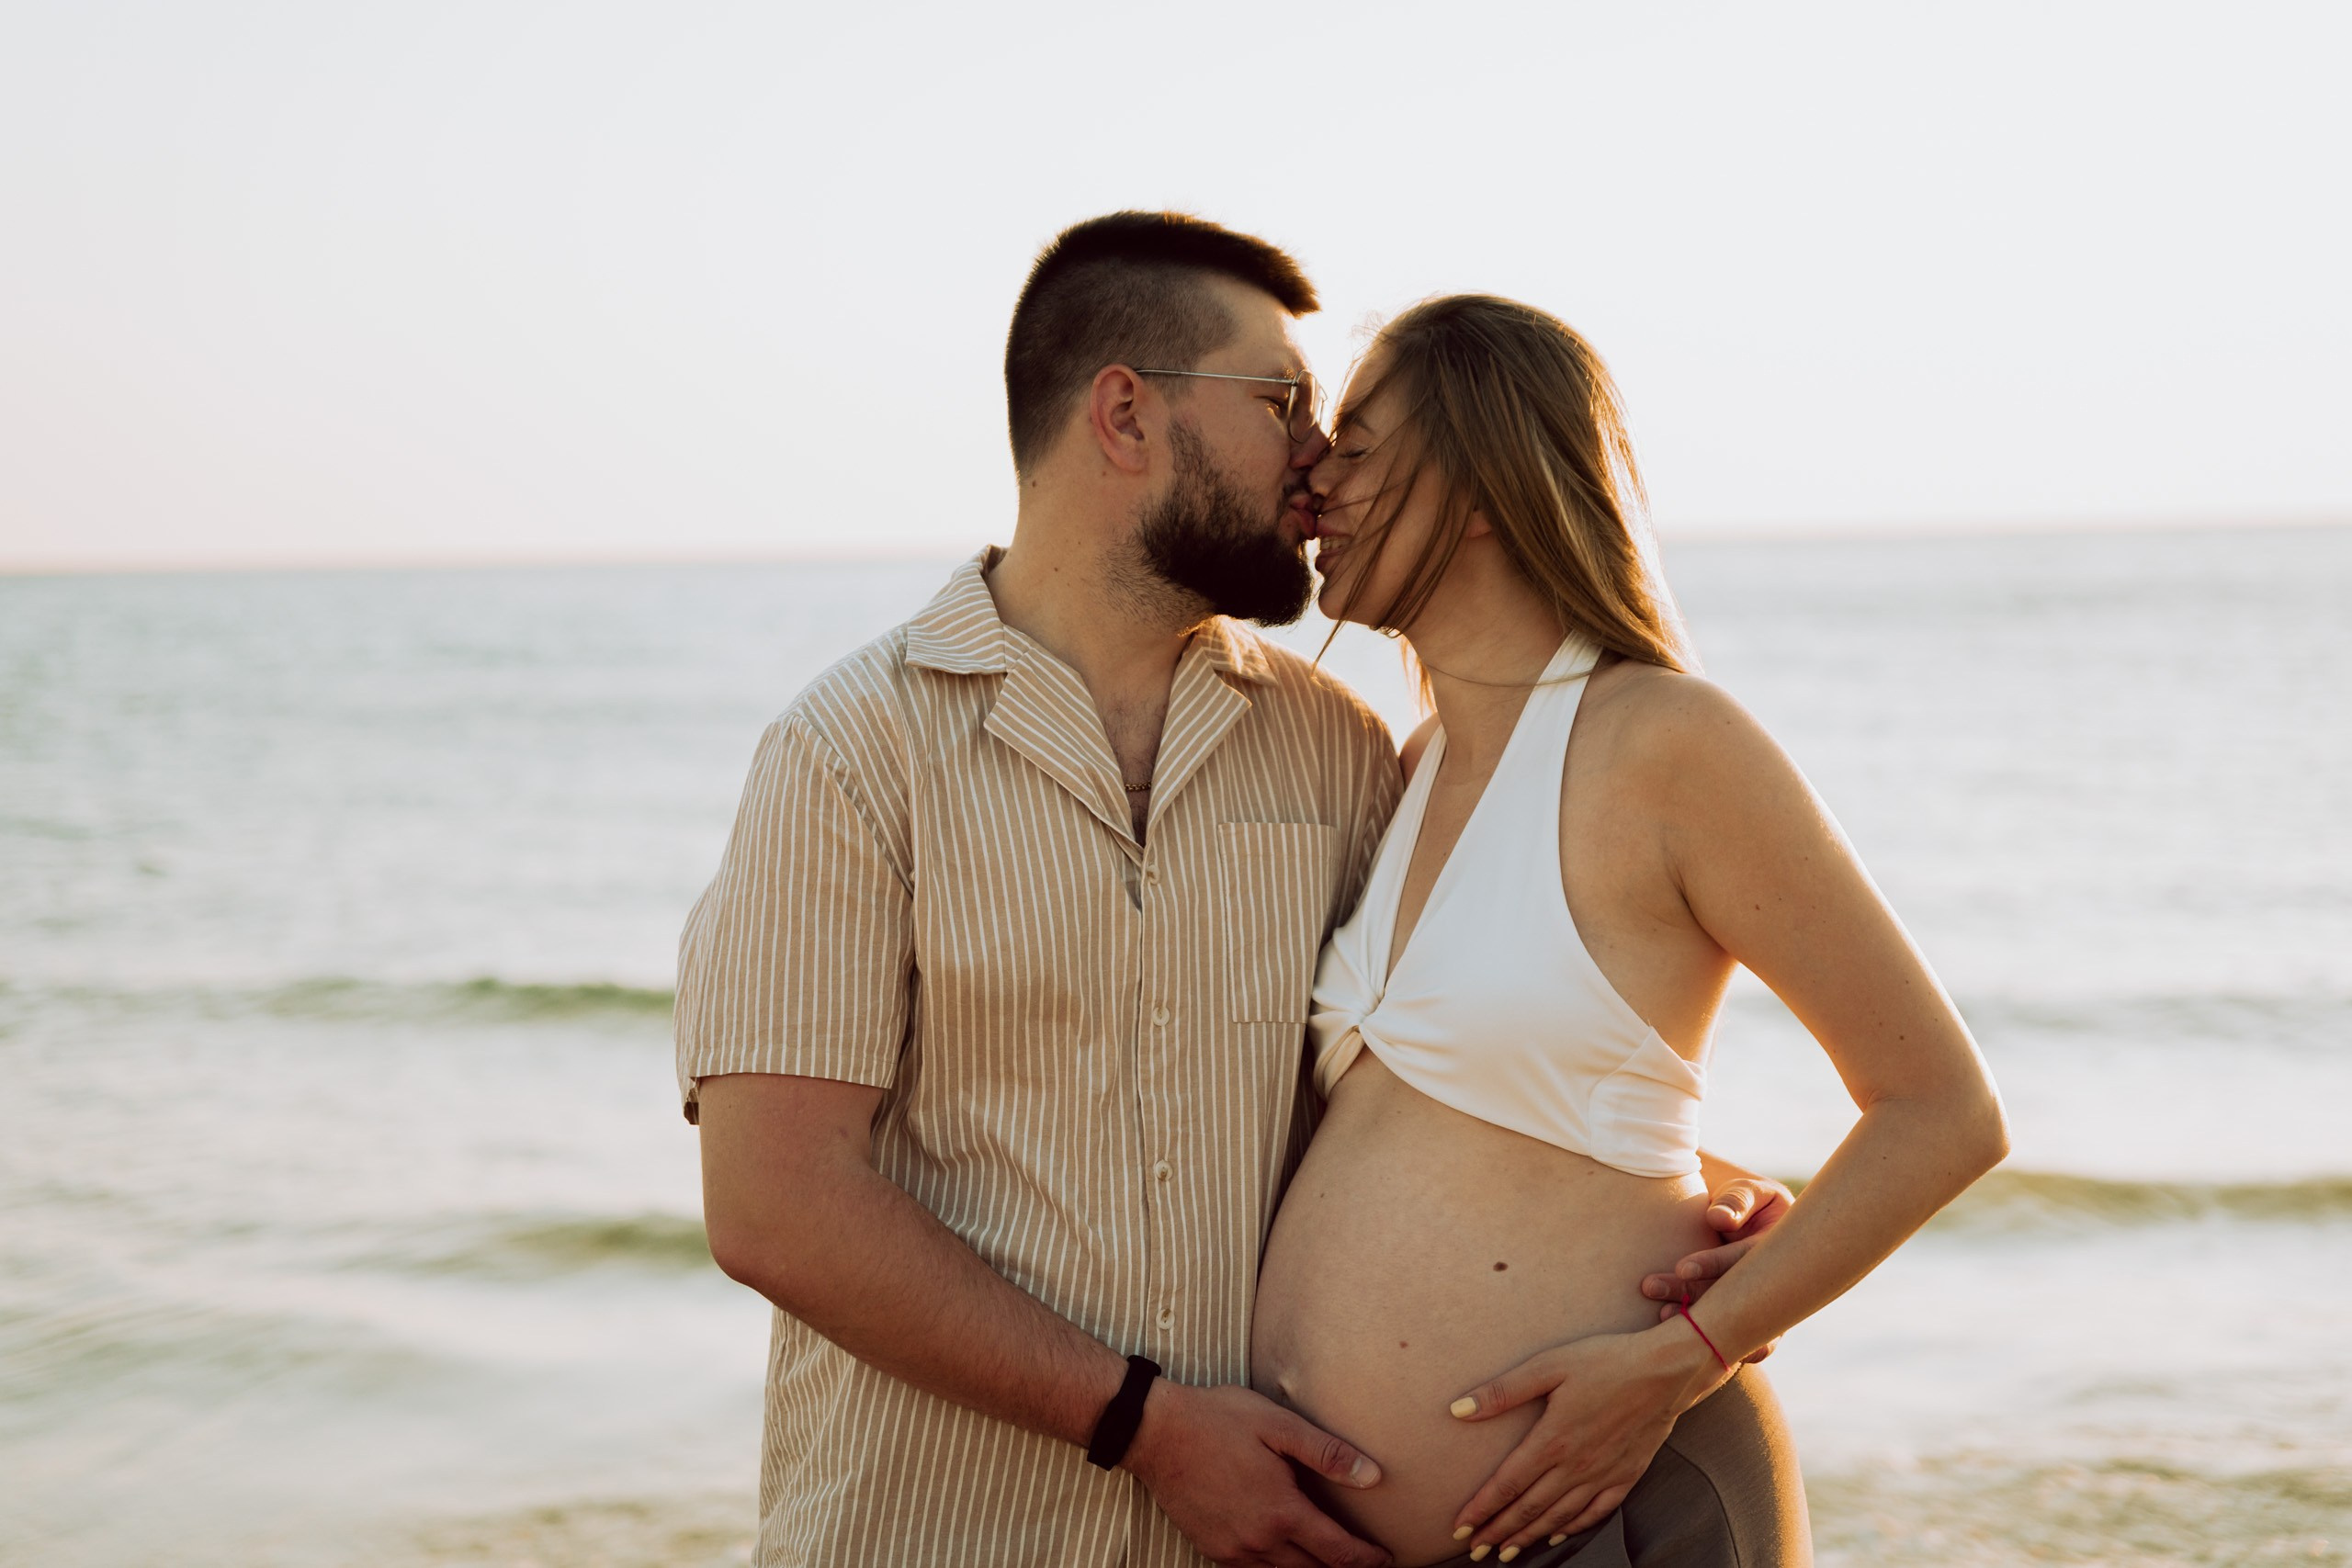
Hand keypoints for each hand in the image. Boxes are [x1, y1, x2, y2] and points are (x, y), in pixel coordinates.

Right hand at [1121, 1380, 1391, 1567]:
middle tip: (1364, 1562)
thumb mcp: (1278, 1425)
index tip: (1386, 1558)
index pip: (1337, 1551)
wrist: (1155, 1432)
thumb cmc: (1218, 1420)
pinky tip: (1281, 1554)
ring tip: (1327, 1559)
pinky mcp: (1211, 1547)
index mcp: (1281, 1512)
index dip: (1366, 1558)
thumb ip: (1327, 1453)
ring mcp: (1232, 1548)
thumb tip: (1373, 1477)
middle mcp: (1259, 1540)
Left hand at [1444, 1326, 1721, 1557]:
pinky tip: (1558, 1536)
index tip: (1459, 1528)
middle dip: (1498, 1532)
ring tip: (1507, 1552)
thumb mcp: (1548, 1366)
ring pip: (1559, 1517)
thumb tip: (1457, 1409)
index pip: (1507, 1485)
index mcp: (1552, 1441)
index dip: (1481, 1509)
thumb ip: (1502, 1391)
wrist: (1666, 1370)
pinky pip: (1595, 1513)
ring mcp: (1603, 1475)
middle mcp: (1576, 1466)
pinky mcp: (1626, 1476)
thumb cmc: (1605, 1361)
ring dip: (1529, 1537)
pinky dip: (1573, 1529)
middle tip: (1474, 1552)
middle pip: (1529, 1509)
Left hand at [1639, 1174, 1791, 1361]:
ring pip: (1728, 1320)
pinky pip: (1732, 1340)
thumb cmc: (1747, 1203)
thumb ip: (1738, 1201)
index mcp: (1780, 1250)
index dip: (1713, 1264)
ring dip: (1694, 1321)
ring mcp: (1764, 1309)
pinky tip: (1677, 1346)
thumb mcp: (1750, 1192)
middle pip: (1731, 1294)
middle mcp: (1775, 1286)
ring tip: (1659, 1314)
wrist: (1746, 1225)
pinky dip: (1708, 1344)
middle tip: (1651, 1289)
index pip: (1742, 1259)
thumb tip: (1719, 1218)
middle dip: (1693, 1296)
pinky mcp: (1749, 1324)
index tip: (1682, 1268)